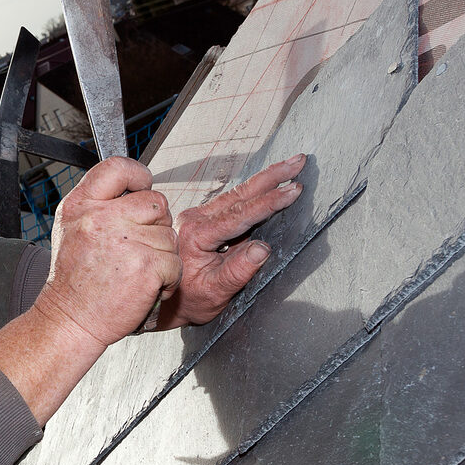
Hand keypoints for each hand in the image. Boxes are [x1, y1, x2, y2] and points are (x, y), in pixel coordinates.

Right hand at [34, 157, 180, 347]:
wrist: (70, 319)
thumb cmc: (74, 280)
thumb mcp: (71, 229)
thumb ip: (98, 205)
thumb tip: (136, 189)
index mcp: (81, 205)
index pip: (117, 168)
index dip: (138, 176)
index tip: (143, 189)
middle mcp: (101, 218)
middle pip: (155, 203)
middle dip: (155, 225)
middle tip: (137, 248)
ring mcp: (125, 241)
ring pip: (169, 236)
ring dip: (161, 256)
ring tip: (136, 271)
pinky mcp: (146, 266)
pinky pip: (175, 263)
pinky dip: (167, 279)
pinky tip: (146, 286)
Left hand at [152, 153, 306, 330]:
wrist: (166, 302)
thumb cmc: (189, 300)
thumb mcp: (215, 292)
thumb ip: (238, 271)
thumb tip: (264, 248)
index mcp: (196, 235)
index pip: (240, 214)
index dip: (270, 201)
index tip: (294, 190)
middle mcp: (194, 219)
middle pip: (239, 194)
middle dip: (271, 176)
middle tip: (298, 161)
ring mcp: (197, 216)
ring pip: (236, 194)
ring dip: (265, 179)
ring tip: (290, 166)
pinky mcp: (203, 219)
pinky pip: (232, 201)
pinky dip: (254, 190)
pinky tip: (271, 182)